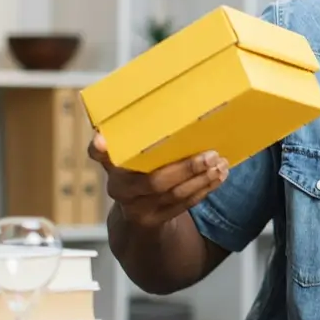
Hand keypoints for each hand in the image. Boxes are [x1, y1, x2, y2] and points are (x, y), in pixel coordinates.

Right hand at [87, 134, 228, 229]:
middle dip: (187, 168)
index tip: (101, 140)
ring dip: (201, 179)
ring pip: (173, 195)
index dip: (100, 149)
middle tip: (211, 155)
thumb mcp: (135, 154)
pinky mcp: (154, 220)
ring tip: (220, 165)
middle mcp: (119, 188)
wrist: (136, 212)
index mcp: (112, 165)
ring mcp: (136, 208)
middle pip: (154, 181)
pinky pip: (182, 205)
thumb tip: (174, 98)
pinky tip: (217, 178)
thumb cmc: (141, 170)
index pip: (99, 155)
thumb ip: (143, 137)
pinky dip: (203, 190)